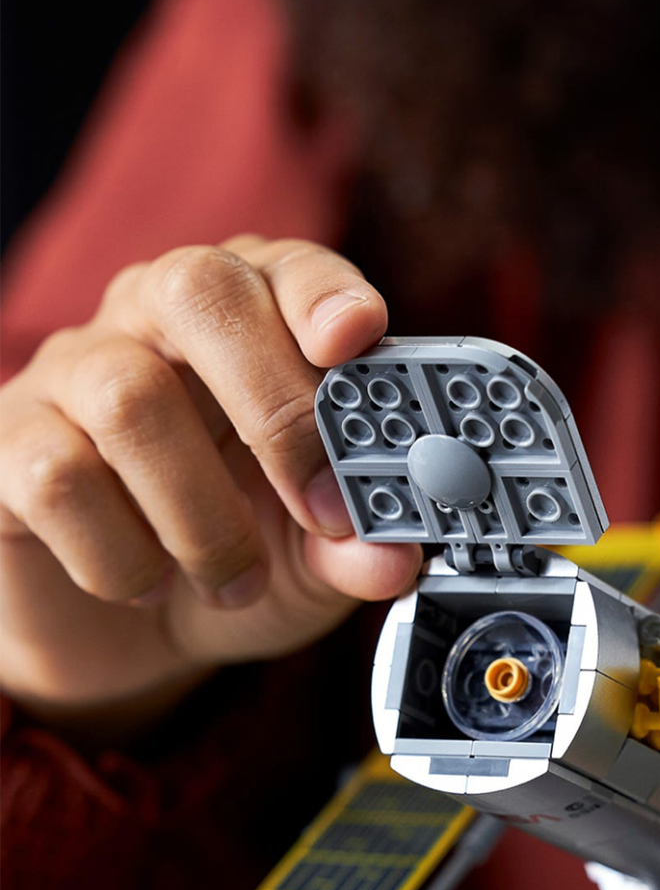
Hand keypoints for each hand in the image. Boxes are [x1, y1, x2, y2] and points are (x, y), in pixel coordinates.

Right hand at [0, 236, 422, 741]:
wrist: (125, 625)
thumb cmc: (237, 553)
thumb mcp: (314, 559)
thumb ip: (355, 550)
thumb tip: (391, 558)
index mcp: (252, 323)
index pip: (285, 265)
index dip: (323, 292)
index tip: (357, 339)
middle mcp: (155, 322)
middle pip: (199, 290)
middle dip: (277, 403)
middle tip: (324, 508)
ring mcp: (71, 373)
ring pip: (129, 397)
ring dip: (204, 515)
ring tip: (238, 581)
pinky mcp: (7, 442)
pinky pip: (57, 476)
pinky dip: (122, 553)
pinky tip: (152, 585)